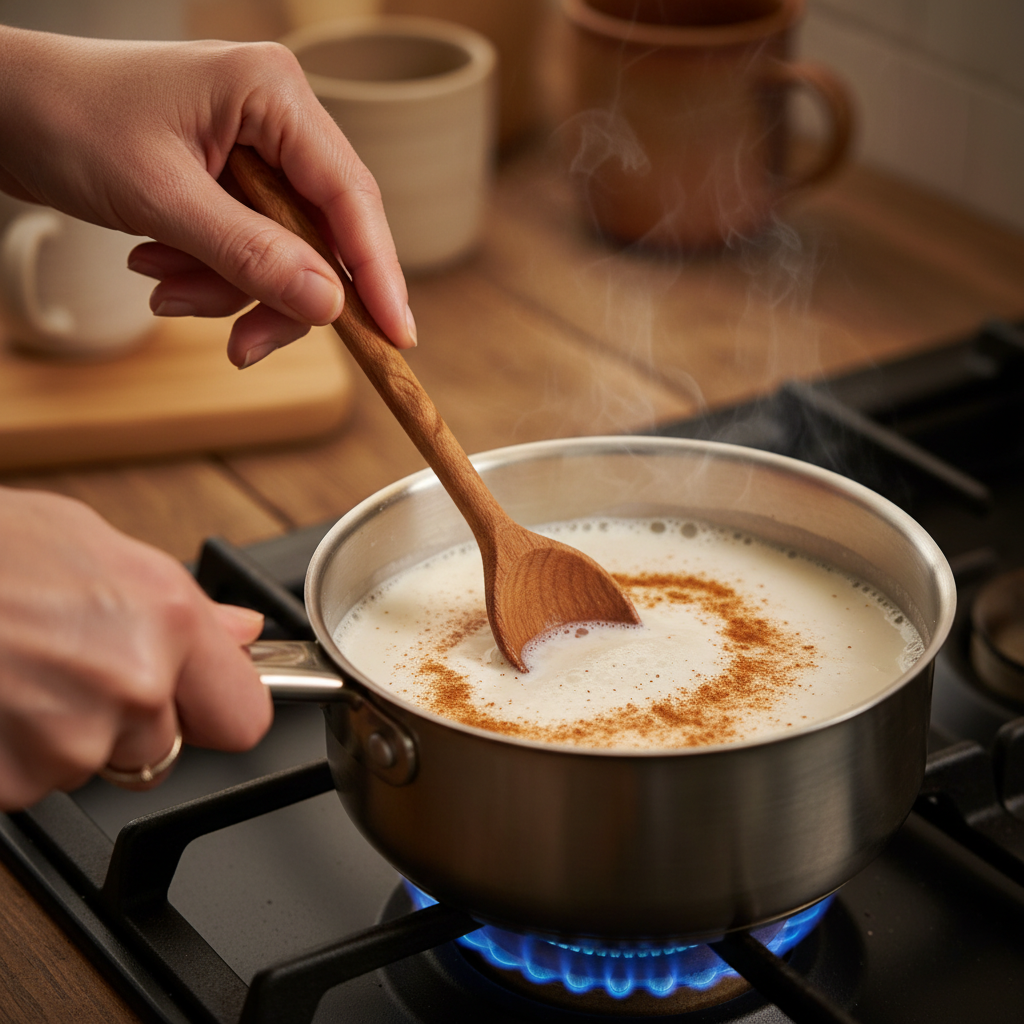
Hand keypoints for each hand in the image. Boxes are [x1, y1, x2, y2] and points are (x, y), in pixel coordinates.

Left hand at [0, 27, 416, 367]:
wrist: (0, 109)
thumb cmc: (69, 122)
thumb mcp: (161, 196)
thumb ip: (249, 253)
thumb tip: (329, 306)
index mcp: (274, 95)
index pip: (350, 196)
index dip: (377, 272)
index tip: (398, 337)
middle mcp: (278, 121)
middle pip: (322, 236)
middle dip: (277, 295)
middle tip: (244, 348)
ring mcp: (257, 153)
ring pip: (286, 254)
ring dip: (230, 290)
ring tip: (163, 287)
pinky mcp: (233, 184)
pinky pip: (251, 252)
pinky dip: (211, 278)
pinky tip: (159, 269)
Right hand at [0, 487, 272, 809]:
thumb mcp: (102, 547)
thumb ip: (184, 605)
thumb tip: (240, 633)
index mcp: (169, 622)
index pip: (244, 719)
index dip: (219, 711)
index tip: (203, 703)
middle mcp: (132, 688)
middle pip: (162, 749)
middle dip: (127, 720)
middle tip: (74, 668)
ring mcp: (70, 742)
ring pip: (91, 766)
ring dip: (65, 735)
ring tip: (21, 672)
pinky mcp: (11, 783)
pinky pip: (32, 783)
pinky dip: (14, 754)